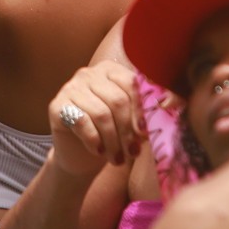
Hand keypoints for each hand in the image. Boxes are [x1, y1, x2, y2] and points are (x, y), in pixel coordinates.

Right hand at [47, 60, 146, 177]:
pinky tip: (98, 152)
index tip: (147, 134)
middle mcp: (89, 73)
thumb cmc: (112, 135)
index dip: (142, 111)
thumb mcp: (134, 121)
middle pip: (118, 100)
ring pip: (101, 114)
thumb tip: (171, 103)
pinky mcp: (56, 106)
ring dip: (113, 141)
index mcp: (111, 70)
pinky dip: (94, 141)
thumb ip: (152, 108)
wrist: (81, 157)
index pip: (132, 84)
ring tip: (118, 158)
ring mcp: (70, 88)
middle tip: (133, 152)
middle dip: (128, 131)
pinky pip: (81, 122)